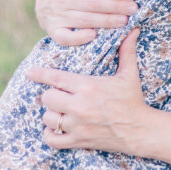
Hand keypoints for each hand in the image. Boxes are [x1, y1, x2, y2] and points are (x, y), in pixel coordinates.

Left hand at [29, 30, 148, 151]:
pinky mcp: (78, 141)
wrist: (140, 130)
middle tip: (59, 95)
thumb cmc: (133, 100)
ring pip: (48, 118)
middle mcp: (80, 105)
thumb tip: (133, 28)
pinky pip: (52, 139)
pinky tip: (57, 128)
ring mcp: (77, 125)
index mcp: (89, 86)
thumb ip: (126, 51)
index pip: (56, 78)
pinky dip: (51, 134)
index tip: (30, 72)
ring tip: (59, 111)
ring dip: (51, 114)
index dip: (40, 74)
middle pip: (48, 98)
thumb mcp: (130, 74)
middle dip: (51, 95)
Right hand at [35, 0, 135, 45]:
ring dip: (106, 21)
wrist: (42, 5)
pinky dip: (79, 37)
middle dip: (114, 6)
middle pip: (91, 3)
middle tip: (134, 8)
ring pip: (84, 19)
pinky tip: (96, 36)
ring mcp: (56, 15)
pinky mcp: (54, 31)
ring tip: (125, 21)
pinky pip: (66, 37)